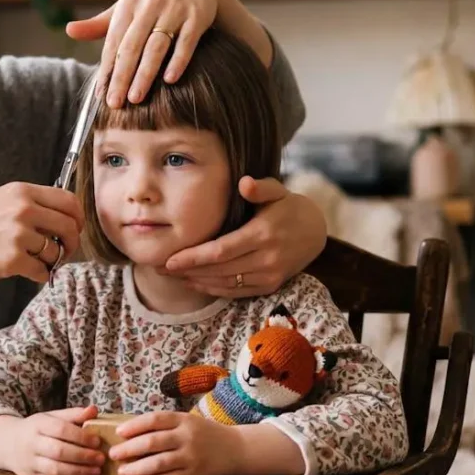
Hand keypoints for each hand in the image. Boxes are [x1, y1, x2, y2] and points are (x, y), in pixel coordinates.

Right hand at [0, 182, 81, 285]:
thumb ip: (29, 203)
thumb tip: (64, 215)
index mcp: (22, 192)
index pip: (68, 200)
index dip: (77, 218)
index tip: (74, 228)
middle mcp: (23, 210)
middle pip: (69, 226)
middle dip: (71, 242)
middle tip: (64, 250)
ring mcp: (18, 235)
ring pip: (56, 252)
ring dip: (52, 261)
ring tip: (37, 261)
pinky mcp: (13, 260)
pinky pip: (43, 271)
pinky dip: (40, 275)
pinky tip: (28, 272)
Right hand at [0, 406, 104, 474]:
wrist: (7, 443)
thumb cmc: (36, 429)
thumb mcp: (50, 417)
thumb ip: (72, 415)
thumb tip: (94, 410)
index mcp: (38, 424)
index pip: (60, 429)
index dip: (80, 436)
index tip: (97, 441)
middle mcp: (32, 443)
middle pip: (58, 451)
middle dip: (82, 456)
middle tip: (101, 458)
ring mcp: (29, 461)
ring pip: (54, 469)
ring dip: (78, 471)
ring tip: (96, 470)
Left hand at [65, 0, 225, 107]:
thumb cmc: (153, 2)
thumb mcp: (126, 8)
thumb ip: (100, 25)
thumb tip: (69, 31)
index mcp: (128, 4)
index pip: (113, 43)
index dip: (106, 70)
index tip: (100, 96)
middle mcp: (149, 5)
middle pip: (131, 47)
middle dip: (122, 77)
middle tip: (114, 103)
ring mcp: (174, 10)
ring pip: (156, 46)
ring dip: (145, 73)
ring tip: (136, 98)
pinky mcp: (196, 16)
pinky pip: (186, 41)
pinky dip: (178, 60)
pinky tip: (170, 80)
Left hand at [108, 411, 239, 474]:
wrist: (237, 449)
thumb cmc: (206, 434)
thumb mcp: (188, 422)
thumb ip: (165, 426)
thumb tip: (131, 433)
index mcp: (183, 419)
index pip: (154, 420)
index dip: (134, 426)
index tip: (118, 433)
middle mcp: (187, 437)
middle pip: (152, 442)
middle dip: (128, 449)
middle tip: (113, 454)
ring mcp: (192, 456)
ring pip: (158, 463)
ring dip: (136, 469)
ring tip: (123, 472)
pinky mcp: (195, 474)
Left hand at [162, 176, 327, 296]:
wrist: (315, 231)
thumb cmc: (287, 207)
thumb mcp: (278, 191)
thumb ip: (260, 187)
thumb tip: (244, 183)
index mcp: (263, 234)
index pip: (221, 251)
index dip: (193, 258)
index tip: (169, 259)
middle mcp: (267, 259)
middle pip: (218, 270)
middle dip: (187, 271)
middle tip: (159, 267)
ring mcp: (270, 275)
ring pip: (225, 284)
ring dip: (196, 281)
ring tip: (171, 275)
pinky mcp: (270, 286)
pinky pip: (236, 291)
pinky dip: (213, 289)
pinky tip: (194, 282)